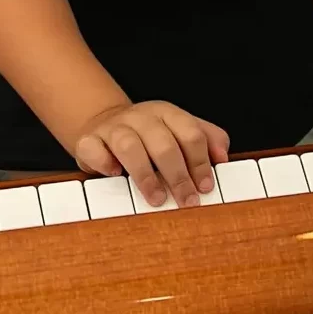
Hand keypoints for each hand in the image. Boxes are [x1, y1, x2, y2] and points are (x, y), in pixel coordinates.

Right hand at [74, 101, 229, 207]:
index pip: (190, 133)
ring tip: (156, 198)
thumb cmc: (148, 135)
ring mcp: (113, 127)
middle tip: (187, 201)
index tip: (206, 187)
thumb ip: (206, 138)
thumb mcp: (178, 129)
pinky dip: (105, 163)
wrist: (103, 123)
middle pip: (164, 143)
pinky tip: (115, 175)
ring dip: (145, 175)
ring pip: (130, 145)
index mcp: (166, 113)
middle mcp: (141, 117)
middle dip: (178, 176)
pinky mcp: (89, 140)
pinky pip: (94, 149)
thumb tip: (223, 158)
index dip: (200, 162)